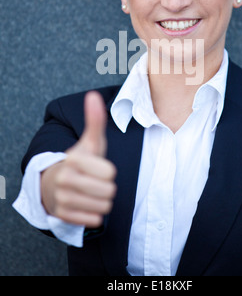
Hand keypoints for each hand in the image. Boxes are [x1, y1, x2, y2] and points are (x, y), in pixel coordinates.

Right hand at [41, 92, 116, 227]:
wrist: (56, 183)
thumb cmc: (80, 161)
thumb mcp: (90, 141)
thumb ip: (94, 120)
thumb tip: (93, 95)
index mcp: (74, 159)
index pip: (110, 173)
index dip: (109, 171)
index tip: (98, 168)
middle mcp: (65, 179)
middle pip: (109, 191)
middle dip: (107, 187)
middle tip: (96, 182)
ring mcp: (63, 198)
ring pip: (104, 206)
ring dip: (103, 201)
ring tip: (92, 192)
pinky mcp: (63, 215)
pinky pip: (94, 219)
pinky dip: (95, 213)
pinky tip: (87, 204)